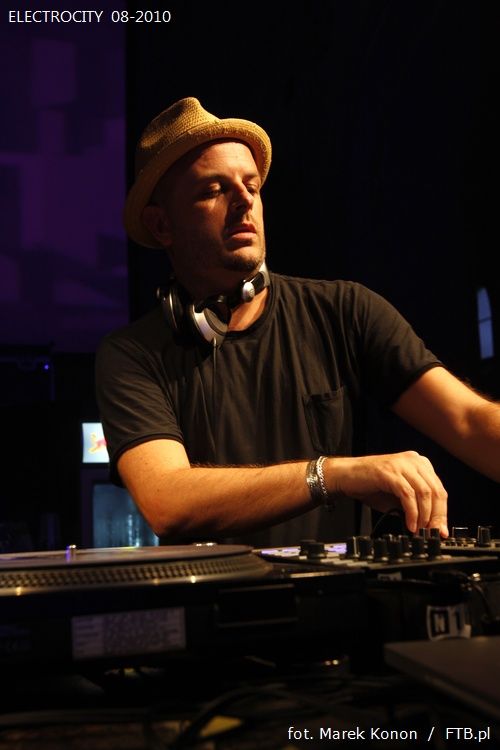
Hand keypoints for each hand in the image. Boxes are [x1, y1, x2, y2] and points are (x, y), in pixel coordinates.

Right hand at [325, 451, 447, 535]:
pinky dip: (412, 512)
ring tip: (419, 530)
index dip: (442, 512)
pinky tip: (409, 524)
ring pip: (425, 493)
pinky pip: (408, 495)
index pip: (439, 489)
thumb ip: (415, 503)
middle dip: (436, 516)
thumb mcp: (398, 494)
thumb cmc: (370, 485)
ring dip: (424, 516)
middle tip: (433, 533)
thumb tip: (429, 524)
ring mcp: (402, 464)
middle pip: (436, 491)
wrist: (345, 475)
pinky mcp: (390, 472)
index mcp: (419, 463)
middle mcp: (414, 460)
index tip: (441, 530)